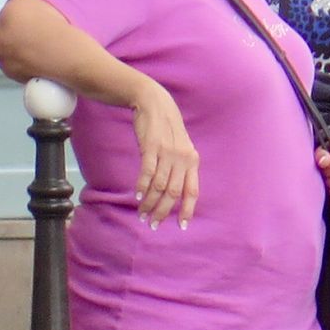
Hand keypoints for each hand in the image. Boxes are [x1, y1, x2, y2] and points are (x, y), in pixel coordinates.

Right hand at [129, 78, 199, 227]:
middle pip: (173, 193)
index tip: (180, 226)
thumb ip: (180, 168)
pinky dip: (141, 187)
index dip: (187, 210)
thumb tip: (174, 193)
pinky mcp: (151, 147)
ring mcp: (167, 153)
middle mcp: (183, 158)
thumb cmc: (167, 130)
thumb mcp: (181, 148)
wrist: (154, 103)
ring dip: (149, 202)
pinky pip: (147, 173)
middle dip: (163, 211)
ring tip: (142, 213)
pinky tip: (136, 196)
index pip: (192, 191)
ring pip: (159, 186)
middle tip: (153, 223)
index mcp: (193, 161)